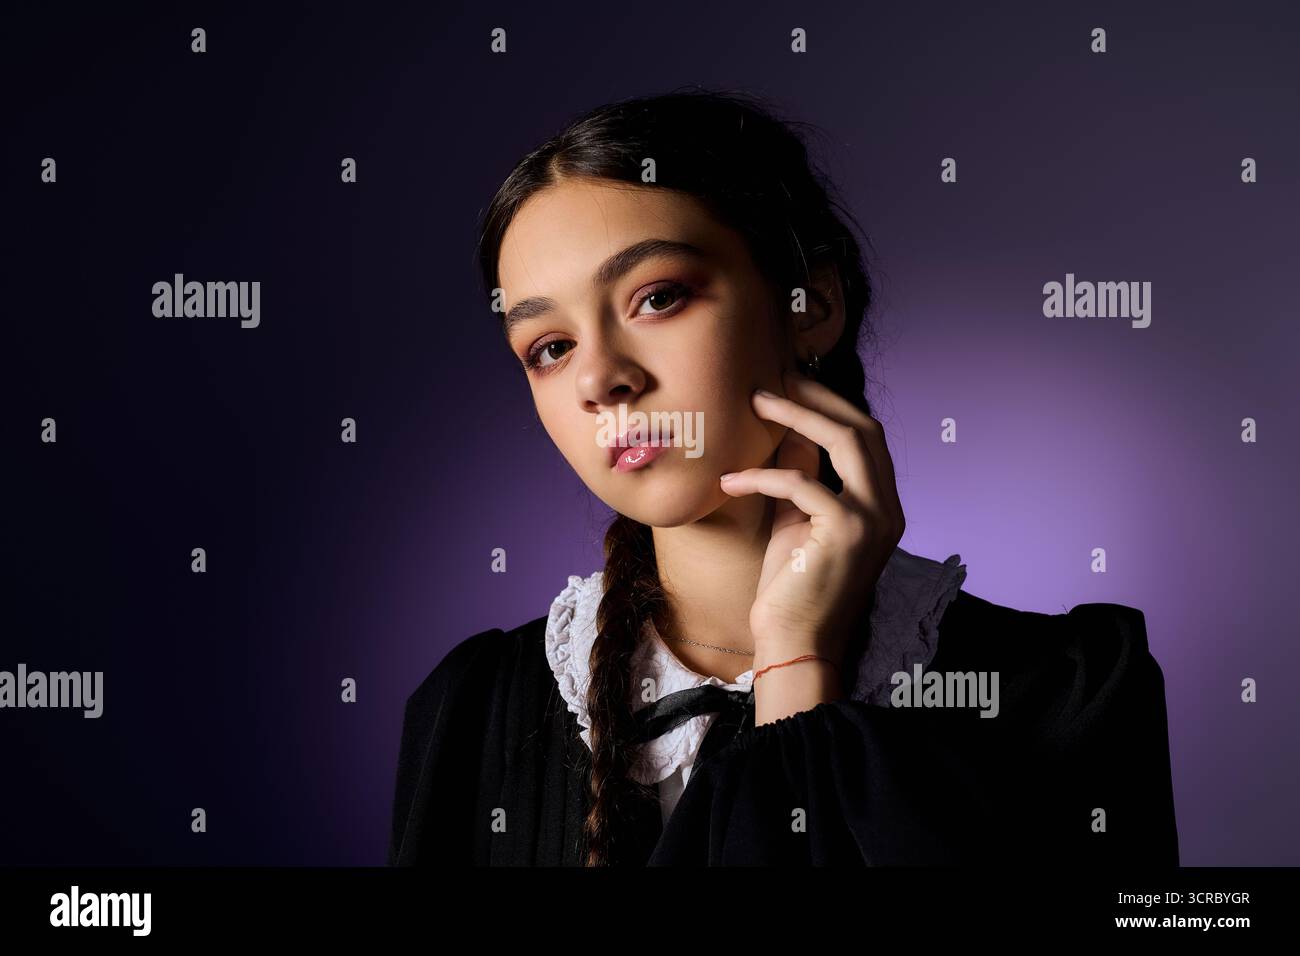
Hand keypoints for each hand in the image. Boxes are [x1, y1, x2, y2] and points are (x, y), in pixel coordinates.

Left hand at [719, 368, 904, 669]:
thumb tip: (789, 431)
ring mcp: (873, 520)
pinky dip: (762, 474)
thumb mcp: (796, 521)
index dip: (831, 405)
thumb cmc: (791, 587)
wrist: (795, 643)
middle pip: (863, 429)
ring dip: (796, 415)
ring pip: (845, 441)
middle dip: (818, 398)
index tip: (792, 383)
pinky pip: (802, 482)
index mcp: (882, 507)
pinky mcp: (845, 532)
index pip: (867, 438)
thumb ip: (802, 476)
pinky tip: (730, 479)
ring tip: (755, 402)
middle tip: (775, 378)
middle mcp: (887, 510)